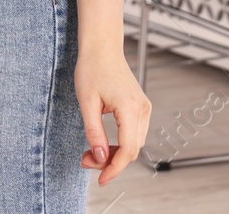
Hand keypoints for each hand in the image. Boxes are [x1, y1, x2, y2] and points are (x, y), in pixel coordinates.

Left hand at [75, 49, 149, 184]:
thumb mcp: (86, 102)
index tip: (100, 180)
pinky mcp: (140, 106)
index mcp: (130, 108)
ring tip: (90, 153)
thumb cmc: (92, 68)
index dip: (114, 169)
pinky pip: (134, 133)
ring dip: (115, 153)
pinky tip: (103, 144)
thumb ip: (94, 132)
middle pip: (132, 150)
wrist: (102, 47)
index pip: (128, 150)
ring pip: (134, 143)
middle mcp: (142, 109)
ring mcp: (144, 107)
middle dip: (110, 161)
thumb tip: (100, 159)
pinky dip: (120, 143)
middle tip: (85, 160)